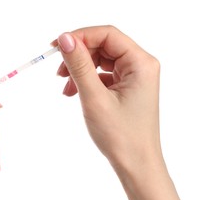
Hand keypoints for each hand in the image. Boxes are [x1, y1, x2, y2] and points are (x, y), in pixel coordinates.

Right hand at [55, 25, 198, 199]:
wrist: (136, 164)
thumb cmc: (121, 136)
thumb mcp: (95, 98)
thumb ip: (79, 65)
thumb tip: (65, 38)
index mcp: (141, 63)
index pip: (107, 34)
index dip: (80, 36)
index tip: (57, 46)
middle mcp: (141, 66)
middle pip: (104, 46)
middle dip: (79, 55)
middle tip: (58, 70)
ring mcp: (135, 77)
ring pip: (101, 60)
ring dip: (80, 69)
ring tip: (64, 86)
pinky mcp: (127, 88)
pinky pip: (104, 75)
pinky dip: (87, 81)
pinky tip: (73, 93)